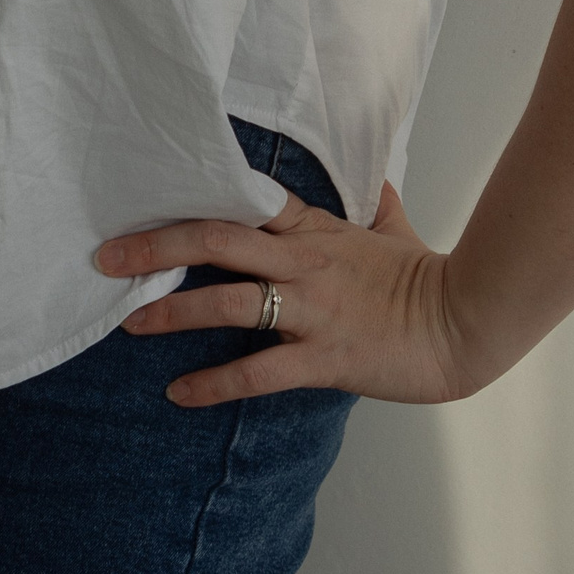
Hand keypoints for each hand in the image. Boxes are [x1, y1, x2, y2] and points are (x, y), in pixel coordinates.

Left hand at [97, 184, 475, 409]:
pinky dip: (214, 382)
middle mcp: (303, 261)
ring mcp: (311, 308)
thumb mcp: (393, 227)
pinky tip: (178, 392)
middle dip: (157, 247)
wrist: (464, 321)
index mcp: (314, 227)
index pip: (240, 202)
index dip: (188, 203)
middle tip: (108, 255)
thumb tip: (375, 181)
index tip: (142, 206)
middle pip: (216, 240)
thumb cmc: (425, 275)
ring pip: (229, 300)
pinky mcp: (323, 356)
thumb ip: (374, 204)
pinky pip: (258, 370)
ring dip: (173, 311)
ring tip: (129, 321)